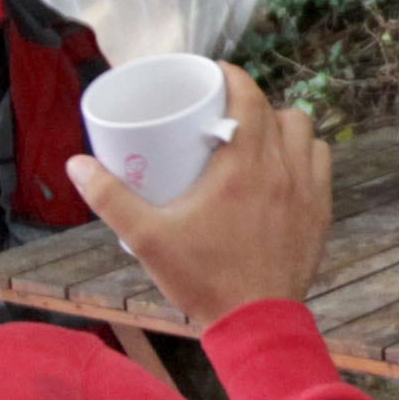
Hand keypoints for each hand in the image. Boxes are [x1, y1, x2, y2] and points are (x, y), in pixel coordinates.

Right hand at [72, 63, 333, 330]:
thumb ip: (109, 198)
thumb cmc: (202, 278)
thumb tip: (77, 165)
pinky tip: (285, 169)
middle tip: (227, 115)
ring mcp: (308, 191)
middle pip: (279, 111)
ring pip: (307, 135)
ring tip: (259, 140)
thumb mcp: (146, 237)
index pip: (249, 96)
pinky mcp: (321, 214)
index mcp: (244, 164)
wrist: (255, 323)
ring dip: (285, 128)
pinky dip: (306, 156)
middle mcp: (284, 169)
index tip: (214, 77)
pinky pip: (321, 165)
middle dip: (254, 103)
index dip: (233, 77)